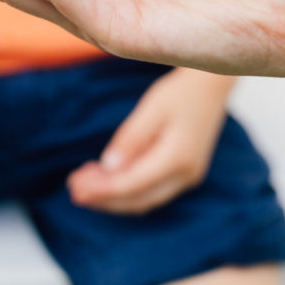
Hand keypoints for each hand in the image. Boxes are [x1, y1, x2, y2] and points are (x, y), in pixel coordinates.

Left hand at [68, 68, 229, 213]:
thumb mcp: (152, 108)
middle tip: (73, 190)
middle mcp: (185, 175)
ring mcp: (187, 177)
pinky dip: (126, 188)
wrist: (211, 86)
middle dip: (104, 198)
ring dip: (113, 196)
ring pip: (144, 198)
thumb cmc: (180, 92)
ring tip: (83, 185)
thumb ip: (131, 138)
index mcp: (178, 158)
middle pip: (138, 199)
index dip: (103, 189)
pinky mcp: (184, 173)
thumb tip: (109, 168)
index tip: (76, 187)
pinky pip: (151, 190)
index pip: (133, 184)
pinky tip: (105, 177)